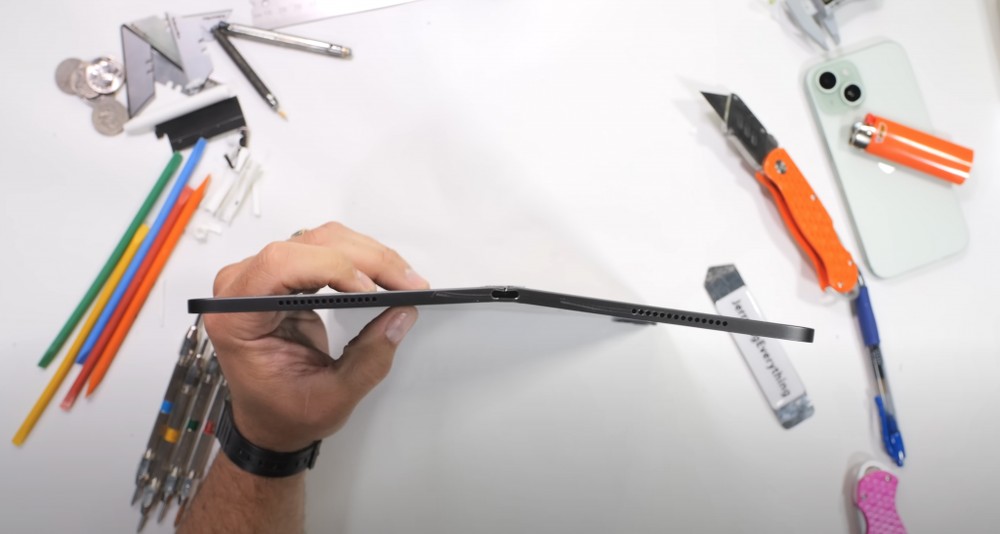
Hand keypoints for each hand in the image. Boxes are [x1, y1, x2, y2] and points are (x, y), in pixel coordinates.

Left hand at [204, 222, 428, 451]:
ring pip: (322, 240)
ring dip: (369, 256)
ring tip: (404, 280)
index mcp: (237, 318)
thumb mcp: (332, 398)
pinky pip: (325, 250)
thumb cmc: (283, 413)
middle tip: (408, 283)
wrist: (269, 420)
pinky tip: (384, 277)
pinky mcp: (284, 276)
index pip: (279, 265)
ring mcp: (262, 277)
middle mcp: (243, 288)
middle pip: (307, 245)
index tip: (371, 290)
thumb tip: (402, 313)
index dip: (330, 266)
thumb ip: (369, 358)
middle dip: (364, 259)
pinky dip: (361, 260)